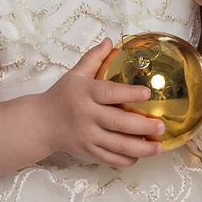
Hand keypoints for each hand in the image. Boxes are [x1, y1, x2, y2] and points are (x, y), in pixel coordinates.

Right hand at [37, 40, 165, 167]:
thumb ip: (94, 58)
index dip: (129, 94)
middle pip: (118, 123)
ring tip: (159, 147)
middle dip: (143, 126)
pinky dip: (126, 159)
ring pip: (117, 145)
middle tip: (161, 126)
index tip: (148, 94)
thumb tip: (110, 41)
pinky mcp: (87, 151)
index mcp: (85, 93)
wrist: (40, 123)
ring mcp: (87, 136)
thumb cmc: (61, 96)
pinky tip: (140, 156)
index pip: (109, 93)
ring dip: (141, 148)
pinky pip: (109, 158)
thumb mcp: (75, 74)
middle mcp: (86, 115)